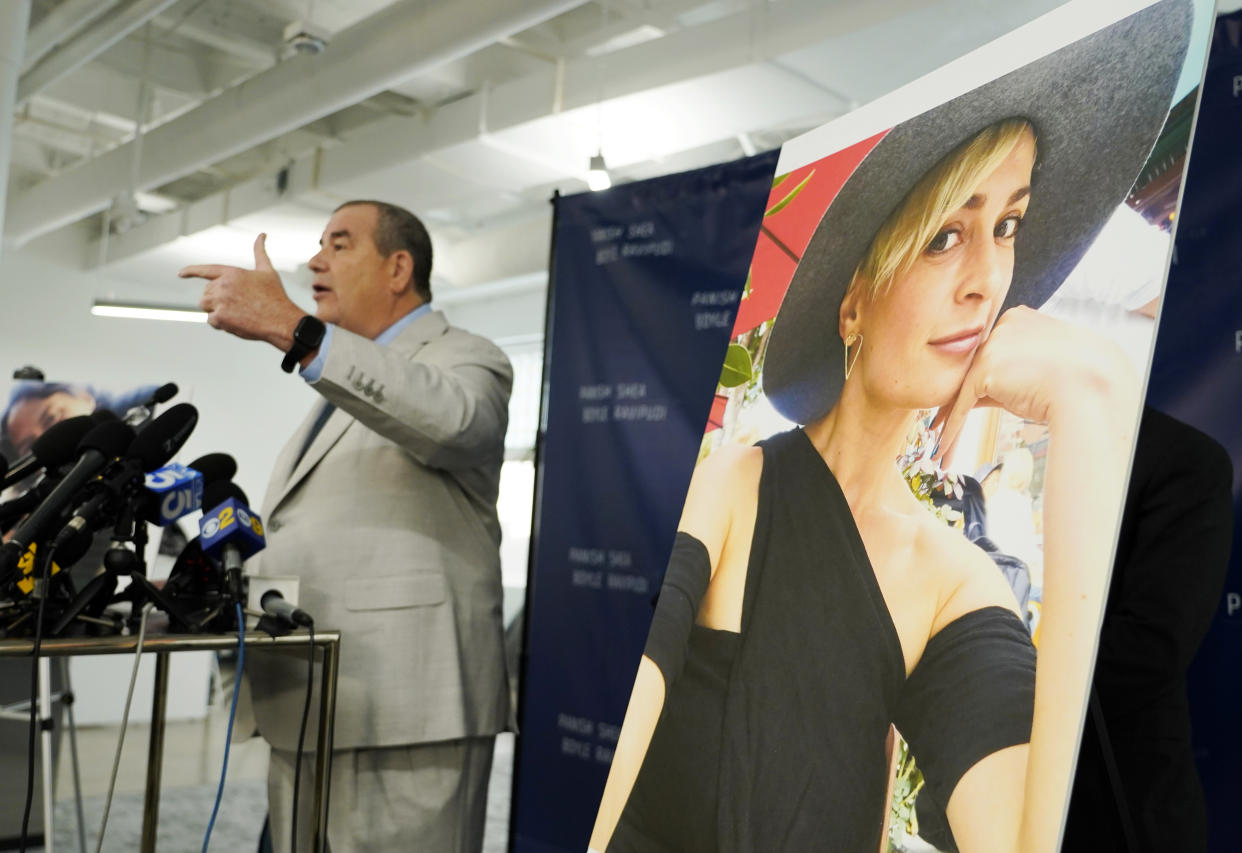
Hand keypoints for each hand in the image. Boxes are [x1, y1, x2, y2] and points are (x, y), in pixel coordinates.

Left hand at [179, 234, 303, 349]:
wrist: (281, 320)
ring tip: (236, 313)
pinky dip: (221, 323)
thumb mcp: (267, 271)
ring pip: (205, 306)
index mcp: (232, 272)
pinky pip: (211, 320)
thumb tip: (262, 235)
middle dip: (216, 299)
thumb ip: (260, 252)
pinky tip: (236, 322)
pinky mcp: (220, 317)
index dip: (192, 271)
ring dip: (216, 310)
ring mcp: (220, 302)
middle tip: (237, 306)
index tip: (181, 273)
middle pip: (206, 292)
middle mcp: (223, 285)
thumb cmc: (275, 296)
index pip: (206, 270)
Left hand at [932, 306, 1136, 462]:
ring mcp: (993, 345)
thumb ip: (1010, 374)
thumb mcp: (1041, 369)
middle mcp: (1002, 326)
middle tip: (939, 424)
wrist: (1094, 387)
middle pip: (972, 369)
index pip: (990, 354)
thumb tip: (983, 394)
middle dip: (955, 400)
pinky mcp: (986, 368)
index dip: (975, 383)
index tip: (962, 402)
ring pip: (964, 387)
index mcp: (1020, 319)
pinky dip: (952, 427)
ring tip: (940, 442)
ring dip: (950, 418)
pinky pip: (963, 403)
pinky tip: (943, 447)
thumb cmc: (1079, 381)